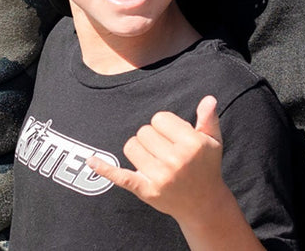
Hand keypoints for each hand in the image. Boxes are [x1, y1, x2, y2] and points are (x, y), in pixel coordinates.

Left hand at [86, 95, 229, 224]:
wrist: (203, 204)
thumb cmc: (206, 167)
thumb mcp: (213, 142)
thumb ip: (209, 119)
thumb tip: (208, 99)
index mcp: (192, 144)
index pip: (160, 118)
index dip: (165, 126)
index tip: (174, 138)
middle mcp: (176, 160)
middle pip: (144, 131)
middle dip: (153, 138)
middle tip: (166, 151)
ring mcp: (159, 177)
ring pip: (131, 145)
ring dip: (139, 150)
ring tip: (155, 159)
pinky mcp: (146, 190)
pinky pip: (120, 176)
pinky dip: (104, 169)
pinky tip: (90, 161)